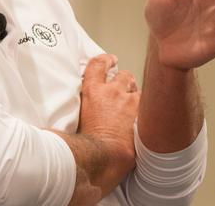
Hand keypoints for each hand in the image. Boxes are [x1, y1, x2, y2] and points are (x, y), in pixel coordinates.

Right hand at [69, 53, 138, 203]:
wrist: (104, 155)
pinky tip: (145, 117)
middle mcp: (111, 91)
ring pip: (137, 89)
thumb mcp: (76, 118)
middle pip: (123, 75)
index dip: (105, 60)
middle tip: (124, 87)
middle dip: (124, 80)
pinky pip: (148, 105)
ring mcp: (129, 101)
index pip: (98, 64)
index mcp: (92, 91)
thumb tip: (66, 116)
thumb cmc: (86, 142)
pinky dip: (146, 109)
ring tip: (135, 104)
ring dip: (135, 94)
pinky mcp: (142, 113)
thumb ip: (80, 108)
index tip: (110, 60)